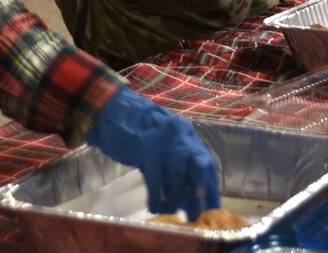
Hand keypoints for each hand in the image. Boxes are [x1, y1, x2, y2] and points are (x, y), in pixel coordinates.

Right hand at [88, 90, 221, 219]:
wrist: (114, 111)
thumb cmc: (140, 131)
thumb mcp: (165, 142)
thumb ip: (178, 162)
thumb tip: (190, 197)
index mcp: (188, 135)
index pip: (207, 165)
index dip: (211, 189)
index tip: (212, 210)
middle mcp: (181, 137)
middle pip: (200, 168)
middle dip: (199, 195)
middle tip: (196, 217)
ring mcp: (164, 143)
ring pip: (177, 176)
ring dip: (175, 199)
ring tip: (170, 214)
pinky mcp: (145, 149)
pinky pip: (155, 179)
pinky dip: (157, 197)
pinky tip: (154, 207)